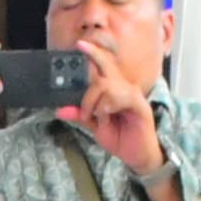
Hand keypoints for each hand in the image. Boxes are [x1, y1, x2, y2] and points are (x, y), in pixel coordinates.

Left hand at [68, 58, 168, 180]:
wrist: (136, 156)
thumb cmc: (120, 137)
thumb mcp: (95, 126)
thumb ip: (80, 115)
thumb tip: (60, 109)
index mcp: (114, 89)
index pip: (104, 66)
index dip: (93, 53)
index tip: (80, 45)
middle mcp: (124, 87)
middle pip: (103, 74)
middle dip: (87, 94)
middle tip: (85, 112)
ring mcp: (133, 95)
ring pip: (107, 85)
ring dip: (95, 104)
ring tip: (97, 119)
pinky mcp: (140, 105)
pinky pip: (121, 96)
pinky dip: (108, 107)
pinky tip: (107, 117)